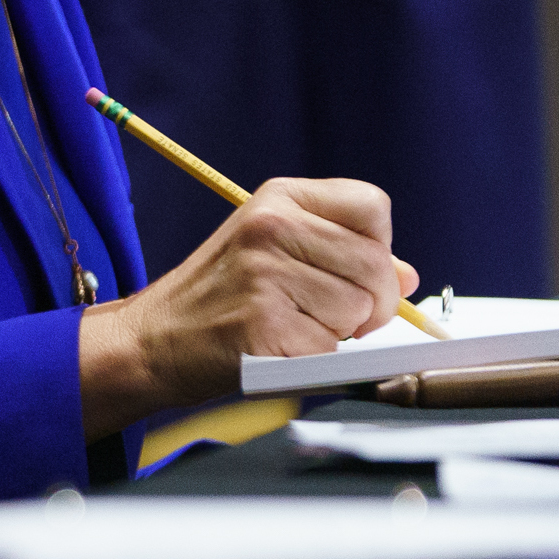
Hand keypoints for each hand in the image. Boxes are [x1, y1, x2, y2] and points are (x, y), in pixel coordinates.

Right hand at [76, 175, 405, 433]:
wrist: (152, 340)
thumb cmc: (216, 298)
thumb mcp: (270, 250)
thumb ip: (338, 253)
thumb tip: (406, 277)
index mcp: (277, 198)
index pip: (372, 207)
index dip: (379, 248)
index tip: (355, 272)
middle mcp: (270, 227)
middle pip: (374, 265)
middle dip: (370, 304)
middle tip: (332, 316)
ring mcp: (264, 274)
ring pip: (358, 309)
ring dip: (338, 333)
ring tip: (293, 327)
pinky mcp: (263, 324)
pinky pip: (330, 348)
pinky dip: (315, 360)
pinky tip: (279, 347)